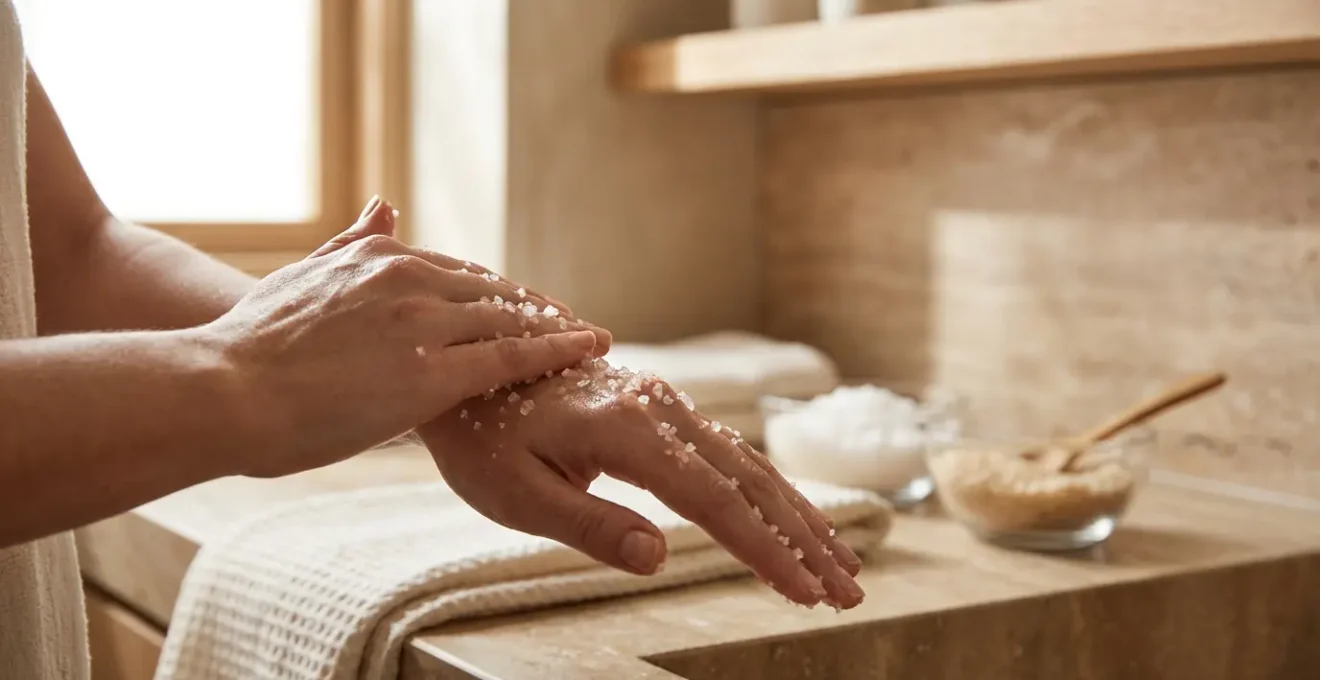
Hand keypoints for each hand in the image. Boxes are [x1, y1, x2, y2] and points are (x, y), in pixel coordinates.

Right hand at [205, 197, 610, 477]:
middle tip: (575, 324)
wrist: (221, 391)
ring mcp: (422, 323)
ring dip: (557, 328)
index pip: (458, 271)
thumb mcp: (301, 277)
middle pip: (494, 291)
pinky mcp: (432, 373)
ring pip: (509, 319)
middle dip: (538, 308)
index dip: (498, 292)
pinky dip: (557, 351)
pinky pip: (512, 357)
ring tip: (592, 340)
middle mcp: (406, 277)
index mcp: (376, 255)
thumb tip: (386, 203)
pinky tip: (587, 351)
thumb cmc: (247, 348)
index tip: (528, 304)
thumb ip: (350, 243)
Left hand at [419, 359, 866, 608]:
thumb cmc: (482, 436)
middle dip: (806, 539)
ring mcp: (665, 405)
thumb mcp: (516, 492)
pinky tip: (789, 518)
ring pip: (750, 463)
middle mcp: (659, 411)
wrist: (472, 363)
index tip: (807, 592)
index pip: (716, 501)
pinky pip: (728, 451)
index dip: (767, 550)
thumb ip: (590, 524)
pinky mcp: (661, 409)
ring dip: (799, 515)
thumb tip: (660, 559)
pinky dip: (768, 491)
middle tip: (849, 591)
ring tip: (841, 564)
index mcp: (628, 432)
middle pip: (752, 480)